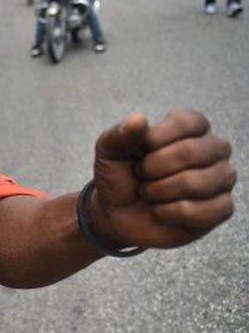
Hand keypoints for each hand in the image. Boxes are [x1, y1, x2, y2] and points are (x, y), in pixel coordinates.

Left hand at [89, 110, 235, 248]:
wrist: (116, 213)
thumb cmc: (119, 174)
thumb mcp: (110, 150)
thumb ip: (122, 133)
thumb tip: (139, 119)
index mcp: (190, 127)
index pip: (187, 122)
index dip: (156, 138)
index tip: (138, 151)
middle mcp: (213, 149)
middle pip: (193, 152)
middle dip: (154, 167)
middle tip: (141, 175)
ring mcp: (221, 178)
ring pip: (197, 183)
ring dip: (160, 191)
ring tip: (150, 192)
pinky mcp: (222, 208)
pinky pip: (203, 211)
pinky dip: (170, 213)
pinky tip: (162, 211)